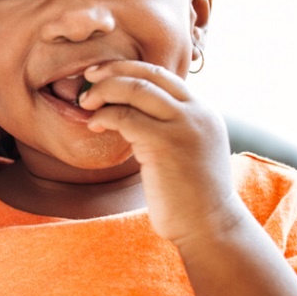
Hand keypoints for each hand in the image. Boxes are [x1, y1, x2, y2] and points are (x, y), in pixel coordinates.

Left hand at [79, 59, 247, 246]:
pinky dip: (104, 116)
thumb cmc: (192, 195)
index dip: (129, 69)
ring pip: (135, 88)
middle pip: (148, 73)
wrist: (210, 227)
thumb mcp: (188, 149)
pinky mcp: (165, 144)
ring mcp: (183, 126)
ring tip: (86, 103)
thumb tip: (135, 112)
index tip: (103, 74)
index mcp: (203, 111)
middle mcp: (197, 112)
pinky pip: (125, 117)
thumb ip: (171, 126)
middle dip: (113, 71)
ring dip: (103, 91)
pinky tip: (94, 125)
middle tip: (88, 78)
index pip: (162, 74)